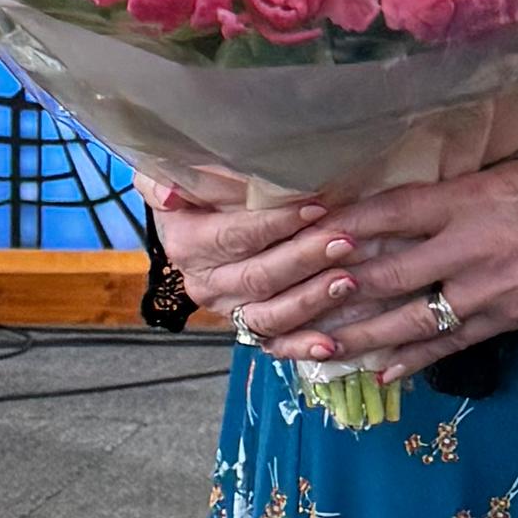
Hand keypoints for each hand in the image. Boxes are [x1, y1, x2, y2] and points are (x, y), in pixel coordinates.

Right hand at [141, 161, 365, 353]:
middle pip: (258, 277)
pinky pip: (276, 345)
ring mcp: (229, 310)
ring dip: (311, 300)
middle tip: (345, 241)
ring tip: (348, 281)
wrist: (205, 218)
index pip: (235, 237)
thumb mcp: (184, 170)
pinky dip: (303, 347)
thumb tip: (169, 193)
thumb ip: (180, 175)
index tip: (316, 207)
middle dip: (305, 259)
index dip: (276, 224)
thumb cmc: (204, 187)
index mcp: (187, 243)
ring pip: (269, 315)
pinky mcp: (251, 328)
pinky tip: (331, 344)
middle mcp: (205, 283)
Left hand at [305, 150, 517, 377]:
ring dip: (353, 336)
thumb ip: (463, 191)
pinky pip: (451, 344)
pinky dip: (413, 361)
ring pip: (407, 318)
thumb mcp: (517, 169)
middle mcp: (469, 245)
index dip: (335, 227)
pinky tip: (379, 372)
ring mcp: (489, 288)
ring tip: (308, 349)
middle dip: (324, 294)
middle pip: (380, 275)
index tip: (291, 236)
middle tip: (276, 308)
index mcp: (470, 197)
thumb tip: (412, 205)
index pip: (386, 212)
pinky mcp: (512, 318)